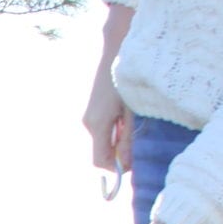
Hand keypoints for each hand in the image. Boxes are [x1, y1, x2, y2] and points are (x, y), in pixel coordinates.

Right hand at [82, 57, 131, 175]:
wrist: (113, 56)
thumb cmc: (126, 82)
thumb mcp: (131, 112)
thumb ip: (127, 139)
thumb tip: (125, 163)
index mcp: (98, 125)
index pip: (99, 160)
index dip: (114, 168)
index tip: (130, 165)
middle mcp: (88, 124)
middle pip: (100, 152)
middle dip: (117, 154)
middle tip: (135, 142)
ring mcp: (87, 118)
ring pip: (101, 142)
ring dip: (116, 141)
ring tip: (130, 124)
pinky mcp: (90, 112)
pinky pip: (100, 131)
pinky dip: (113, 132)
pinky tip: (123, 116)